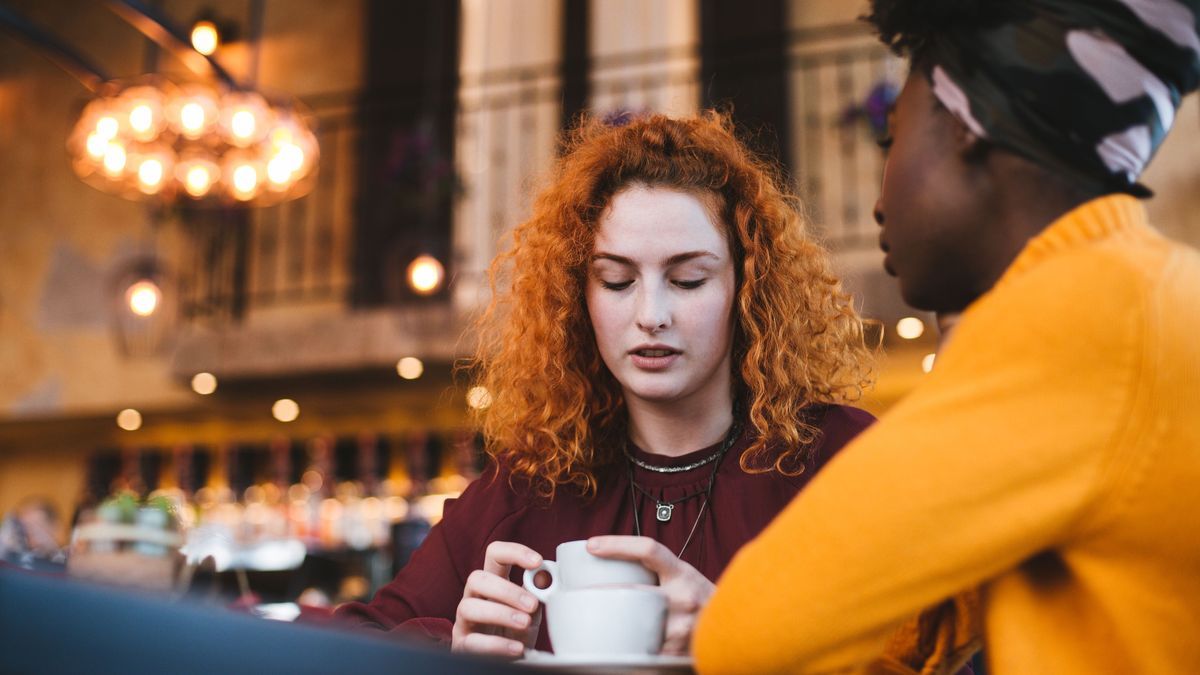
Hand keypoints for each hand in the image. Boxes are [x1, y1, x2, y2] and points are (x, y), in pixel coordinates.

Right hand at [451, 541, 543, 657]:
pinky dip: (496, 644)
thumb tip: (543, 575)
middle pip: (477, 578)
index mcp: (492, 583)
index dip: (514, 552)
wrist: (509, 663)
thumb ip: (536, 594)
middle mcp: (474, 598)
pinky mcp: (462, 646)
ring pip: (468, 607)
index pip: (495, 555)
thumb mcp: (531, 613)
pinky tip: (516, 648)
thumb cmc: (517, 633)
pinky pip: (472, 642)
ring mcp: (464, 621)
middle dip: (506, 590)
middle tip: (531, 604)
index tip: (537, 561)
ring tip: (524, 623)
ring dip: (500, 613)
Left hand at [586, 535, 714, 654]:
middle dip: (603, 594)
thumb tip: (611, 562)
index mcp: (681, 572)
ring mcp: (681, 625)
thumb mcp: (682, 574)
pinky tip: (620, 649)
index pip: (648, 550)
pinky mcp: (678, 650)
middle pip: (632, 593)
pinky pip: (646, 649)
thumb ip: (655, 569)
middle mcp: (682, 596)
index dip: (617, 544)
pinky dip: (632, 649)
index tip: (592, 546)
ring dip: (614, 626)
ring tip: (594, 627)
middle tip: (581, 595)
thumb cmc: (700, 596)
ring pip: (635, 623)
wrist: (734, 624)